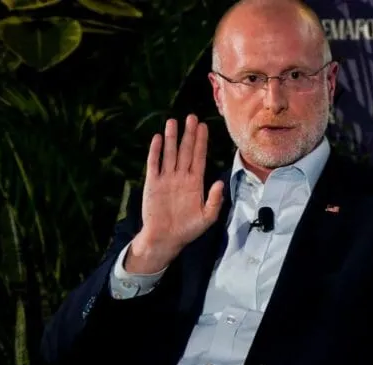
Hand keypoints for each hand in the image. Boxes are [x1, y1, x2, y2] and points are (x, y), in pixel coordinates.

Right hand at [125, 115, 223, 273]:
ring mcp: (166, 179)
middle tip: (191, 117)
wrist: (165, 239)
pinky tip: (158, 138)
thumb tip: (219, 183)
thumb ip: (214, 201)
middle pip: (185, 151)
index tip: (204, 126)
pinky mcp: (153, 184)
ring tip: (173, 121)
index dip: (201, 142)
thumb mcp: (206, 218)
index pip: (199, 157)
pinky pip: (154, 164)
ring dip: (172, 138)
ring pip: (170, 153)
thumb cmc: (187, 230)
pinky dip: (156, 151)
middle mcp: (181, 177)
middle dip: (188, 134)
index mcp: (195, 183)